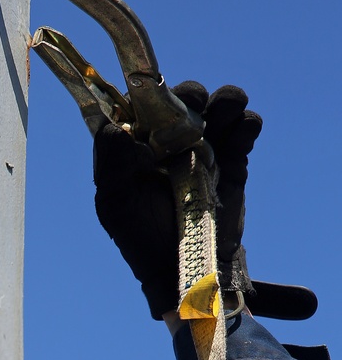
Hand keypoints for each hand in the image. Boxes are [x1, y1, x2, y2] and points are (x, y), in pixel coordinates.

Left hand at [93, 82, 260, 318]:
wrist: (183, 268)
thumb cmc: (142, 237)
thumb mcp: (116, 205)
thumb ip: (112, 164)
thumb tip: (118, 127)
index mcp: (137, 143)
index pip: (141, 100)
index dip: (148, 91)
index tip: (154, 100)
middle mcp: (170, 138)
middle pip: (184, 95)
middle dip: (191, 94)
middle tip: (195, 106)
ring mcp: (204, 145)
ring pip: (219, 103)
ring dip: (225, 102)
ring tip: (224, 119)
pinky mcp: (233, 158)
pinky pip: (245, 127)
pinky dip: (246, 124)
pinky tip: (241, 137)